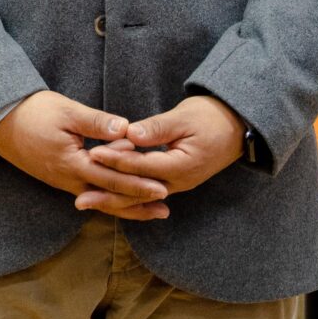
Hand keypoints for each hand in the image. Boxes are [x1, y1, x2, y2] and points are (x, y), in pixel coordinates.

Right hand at [0, 89, 172, 220]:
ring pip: (99, 199)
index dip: (138, 184)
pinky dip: (107, 198)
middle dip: (137, 204)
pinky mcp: (59, 178)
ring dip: (124, 206)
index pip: (111, 178)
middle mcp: (68, 179)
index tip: (162, 187)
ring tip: (149, 211)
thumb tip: (126, 128)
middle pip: (108, 197)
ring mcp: (62, 181)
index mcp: (72, 163)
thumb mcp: (66, 111)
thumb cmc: (33, 112)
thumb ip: (96, 123)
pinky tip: (119, 199)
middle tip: (165, 209)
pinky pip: (89, 193)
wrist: (0, 121)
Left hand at [84, 94, 245, 201]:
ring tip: (86, 201)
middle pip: (137, 192)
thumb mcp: (184, 117)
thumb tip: (131, 133)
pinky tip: (106, 195)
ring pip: (139, 196)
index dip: (116, 161)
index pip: (141, 166)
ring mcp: (176, 185)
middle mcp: (178, 182)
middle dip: (108, 194)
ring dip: (113, 199)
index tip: (93, 155)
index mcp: (181, 166)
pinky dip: (126, 195)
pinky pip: (145, 192)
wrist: (236, 127)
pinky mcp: (172, 182)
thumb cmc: (210, 117)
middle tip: (80, 198)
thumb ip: (157, 128)